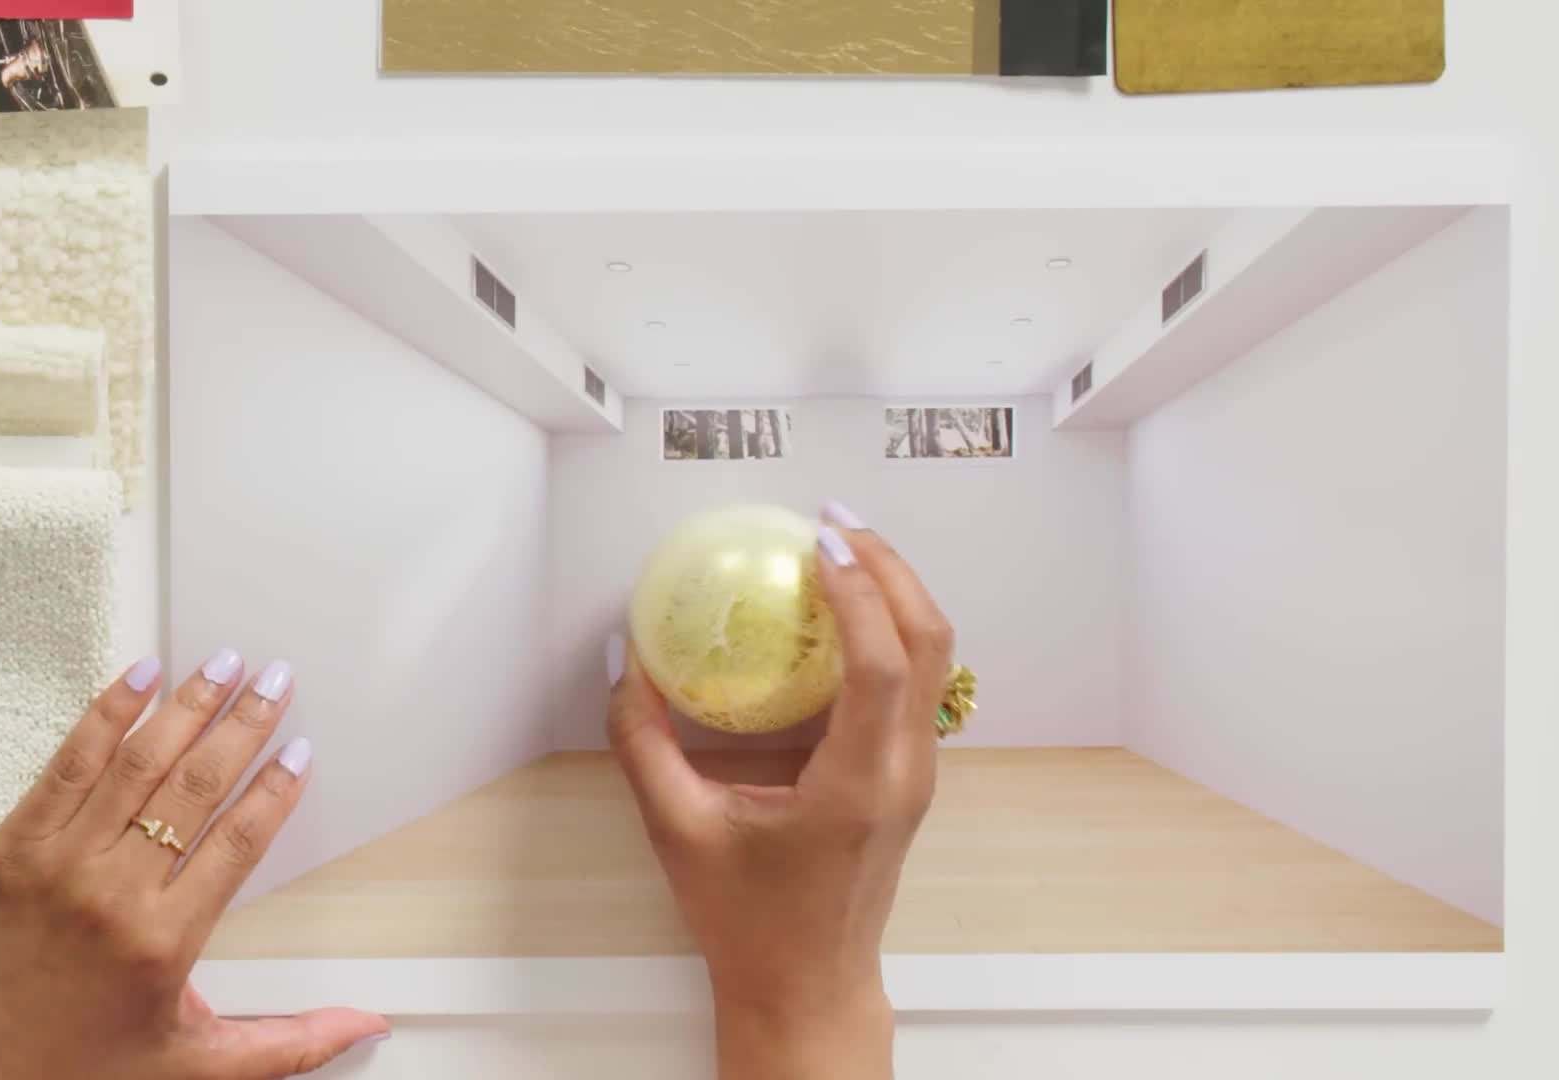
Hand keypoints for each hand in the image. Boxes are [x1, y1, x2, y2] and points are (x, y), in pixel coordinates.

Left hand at [0, 651, 387, 1079]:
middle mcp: (113, 892)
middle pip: (194, 787)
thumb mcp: (195, 1067)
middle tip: (276, 679)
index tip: (301, 750)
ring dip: (186, 706)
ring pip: (136, 763)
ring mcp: (57, 862)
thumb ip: (289, 1044)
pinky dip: (105, 716)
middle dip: (244, 725)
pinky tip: (138, 678)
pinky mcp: (10, 848)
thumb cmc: (80, 1076)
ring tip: (222, 662)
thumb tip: (366, 1025)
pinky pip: (66, 766)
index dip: (274, 790)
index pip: (237, 842)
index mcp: (164, 941)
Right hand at [606, 503, 948, 1079]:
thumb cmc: (747, 922)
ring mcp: (916, 774)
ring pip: (934, 659)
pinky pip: (916, 683)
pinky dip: (890, 631)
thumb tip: (624, 662)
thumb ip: (644, 743)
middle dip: (889, 568)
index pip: (882, 665)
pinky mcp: (908, 777)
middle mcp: (902, 772)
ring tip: (841, 551)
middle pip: (930, 642)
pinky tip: (840, 614)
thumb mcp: (679, 831)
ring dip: (896, 593)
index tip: (817, 544)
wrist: (806, 987)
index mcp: (856, 785)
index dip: (857, 592)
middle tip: (832, 523)